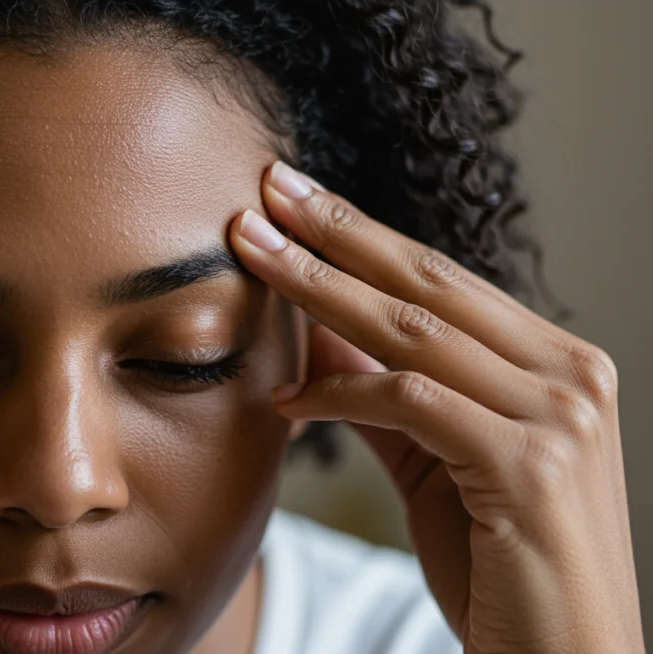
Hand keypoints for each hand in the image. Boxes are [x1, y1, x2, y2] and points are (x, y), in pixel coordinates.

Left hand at [230, 162, 643, 652]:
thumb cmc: (502, 567)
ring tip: (250, 253)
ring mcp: (558, 417)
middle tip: (265, 190)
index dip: (361, 234)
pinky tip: (283, 397)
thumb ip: (386, 394)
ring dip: (320, 288)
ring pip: (414, 330)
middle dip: (335, 232)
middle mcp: (571, 374)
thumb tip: (317, 329)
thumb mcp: (436, 463)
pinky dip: (341, 394)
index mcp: (558, 363)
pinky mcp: (530, 467)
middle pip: (428, 282)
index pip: (442, 278)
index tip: (295, 198)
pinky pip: (411, 403)